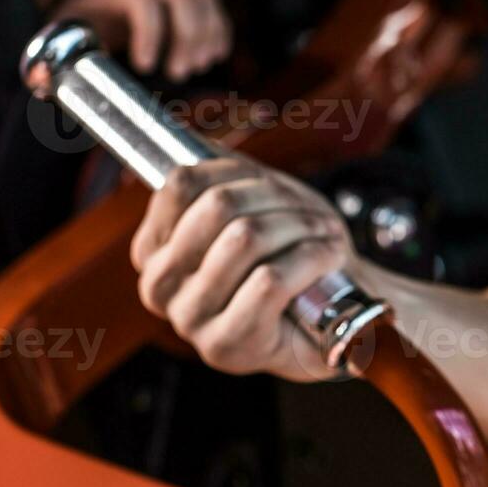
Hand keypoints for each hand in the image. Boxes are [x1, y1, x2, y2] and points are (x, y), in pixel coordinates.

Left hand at [52, 0, 231, 81]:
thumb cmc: (84, 15)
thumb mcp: (67, 27)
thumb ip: (57, 54)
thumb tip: (43, 84)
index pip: (144, 4)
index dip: (150, 36)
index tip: (146, 68)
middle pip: (184, 1)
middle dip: (187, 40)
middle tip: (179, 73)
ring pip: (205, 2)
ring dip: (208, 37)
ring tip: (199, 67)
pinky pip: (216, 10)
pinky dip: (220, 34)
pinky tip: (214, 56)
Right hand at [132, 158, 358, 381]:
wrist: (333, 323)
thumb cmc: (293, 262)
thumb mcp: (258, 209)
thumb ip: (223, 176)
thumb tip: (196, 140)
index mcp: (153, 251)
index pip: (182, 184)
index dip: (240, 173)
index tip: (276, 186)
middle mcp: (159, 288)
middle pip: (217, 206)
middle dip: (279, 200)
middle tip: (315, 216)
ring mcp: (188, 321)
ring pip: (245, 238)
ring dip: (302, 227)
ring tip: (326, 235)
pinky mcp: (226, 346)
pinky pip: (269, 279)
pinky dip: (312, 257)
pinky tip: (330, 257)